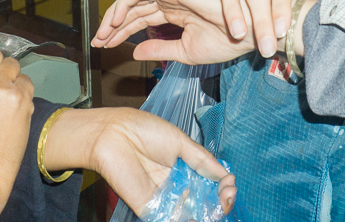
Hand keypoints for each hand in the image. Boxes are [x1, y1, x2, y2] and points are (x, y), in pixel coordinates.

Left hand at [42, 108, 236, 215]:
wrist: (114, 134)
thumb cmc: (144, 131)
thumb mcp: (180, 142)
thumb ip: (203, 161)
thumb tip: (226, 176)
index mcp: (185, 168)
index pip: (210, 184)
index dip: (224, 188)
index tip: (230, 184)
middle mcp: (177, 186)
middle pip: (204, 203)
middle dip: (221, 202)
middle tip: (228, 195)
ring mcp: (165, 199)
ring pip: (192, 215)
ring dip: (210, 213)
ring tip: (220, 203)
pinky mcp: (151, 210)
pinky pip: (172, 219)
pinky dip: (189, 219)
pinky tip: (203, 213)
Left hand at [92, 0, 255, 64]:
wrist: (248, 31)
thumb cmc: (228, 39)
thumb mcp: (185, 52)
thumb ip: (160, 51)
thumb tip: (136, 53)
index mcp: (177, 13)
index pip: (142, 20)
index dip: (122, 32)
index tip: (108, 46)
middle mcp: (171, 0)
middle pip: (134, 11)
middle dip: (113, 26)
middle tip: (98, 41)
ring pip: (133, 0)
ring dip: (114, 15)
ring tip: (102, 33)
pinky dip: (124, 4)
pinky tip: (116, 20)